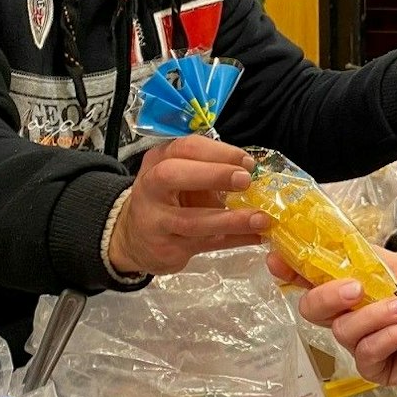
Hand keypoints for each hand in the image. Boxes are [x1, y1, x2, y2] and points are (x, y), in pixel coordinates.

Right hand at [108, 136, 267, 275]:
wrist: (135, 238)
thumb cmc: (167, 199)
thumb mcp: (181, 177)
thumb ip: (210, 171)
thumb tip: (254, 171)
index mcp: (158, 160)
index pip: (185, 148)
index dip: (219, 153)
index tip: (247, 162)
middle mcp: (151, 187)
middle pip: (173, 176)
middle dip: (213, 175)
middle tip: (245, 180)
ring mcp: (155, 221)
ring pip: (191, 220)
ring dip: (230, 219)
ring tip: (261, 218)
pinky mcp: (166, 248)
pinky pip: (205, 244)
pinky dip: (234, 240)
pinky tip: (256, 236)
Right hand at [269, 249, 396, 396]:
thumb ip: (367, 257)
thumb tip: (332, 241)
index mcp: (359, 285)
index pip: (316, 277)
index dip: (293, 268)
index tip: (278, 259)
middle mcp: (355, 314)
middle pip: (313, 308)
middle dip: (328, 295)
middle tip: (354, 289)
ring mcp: (363, 343)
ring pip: (341, 331)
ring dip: (375, 316)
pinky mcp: (375, 369)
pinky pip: (366, 353)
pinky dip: (391, 338)